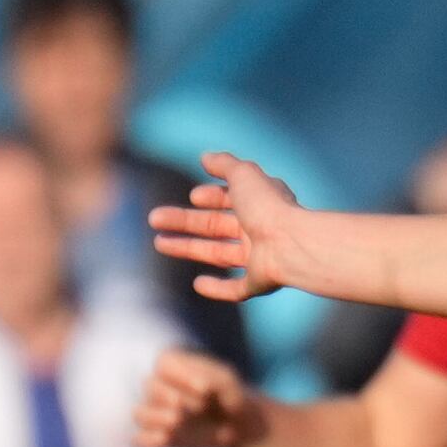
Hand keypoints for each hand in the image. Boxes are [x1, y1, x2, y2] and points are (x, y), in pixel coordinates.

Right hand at [138, 348, 272, 446]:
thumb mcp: (229, 384)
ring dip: (156, 417)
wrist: (239, 428)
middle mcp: (158, 388)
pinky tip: (167, 439)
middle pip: (150, 386)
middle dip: (171, 395)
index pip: (163, 363)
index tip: (206, 389)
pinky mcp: (158, 438)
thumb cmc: (231, 397)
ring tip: (177, 420)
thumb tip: (203, 388)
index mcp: (173, 366)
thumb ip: (216, 380)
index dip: (180, 375)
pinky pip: (140, 440)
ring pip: (139, 413)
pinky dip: (149, 440)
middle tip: (201, 407)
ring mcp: (155, 414)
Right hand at [151, 153, 313, 304]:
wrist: (292, 245)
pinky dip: (218, 288)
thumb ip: (224, 164)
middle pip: (217, 226)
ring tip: (158, 242)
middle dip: (185, 221)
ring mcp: (261, 258)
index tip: (194, 196)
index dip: (212, 197)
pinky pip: (237, 289)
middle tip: (154, 218)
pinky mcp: (260, 283)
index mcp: (262, 204)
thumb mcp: (243, 175)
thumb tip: (205, 157)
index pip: (232, 200)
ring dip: (189, 248)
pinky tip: (197, 284)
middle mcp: (262, 230)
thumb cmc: (268, 207)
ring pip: (219, 254)